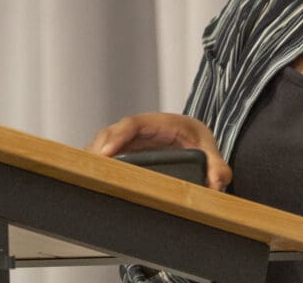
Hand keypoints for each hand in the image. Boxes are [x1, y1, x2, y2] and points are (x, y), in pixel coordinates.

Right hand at [86, 112, 232, 190]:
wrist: (197, 141)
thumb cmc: (200, 142)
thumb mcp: (212, 153)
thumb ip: (217, 166)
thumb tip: (218, 180)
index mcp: (163, 123)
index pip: (135, 124)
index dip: (118, 136)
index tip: (106, 153)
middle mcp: (143, 129)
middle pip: (113, 133)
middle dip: (99, 149)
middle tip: (89, 171)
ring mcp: (132, 140)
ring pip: (106, 143)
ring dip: (94, 158)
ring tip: (84, 178)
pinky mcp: (125, 152)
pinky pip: (107, 154)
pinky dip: (97, 164)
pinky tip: (89, 180)